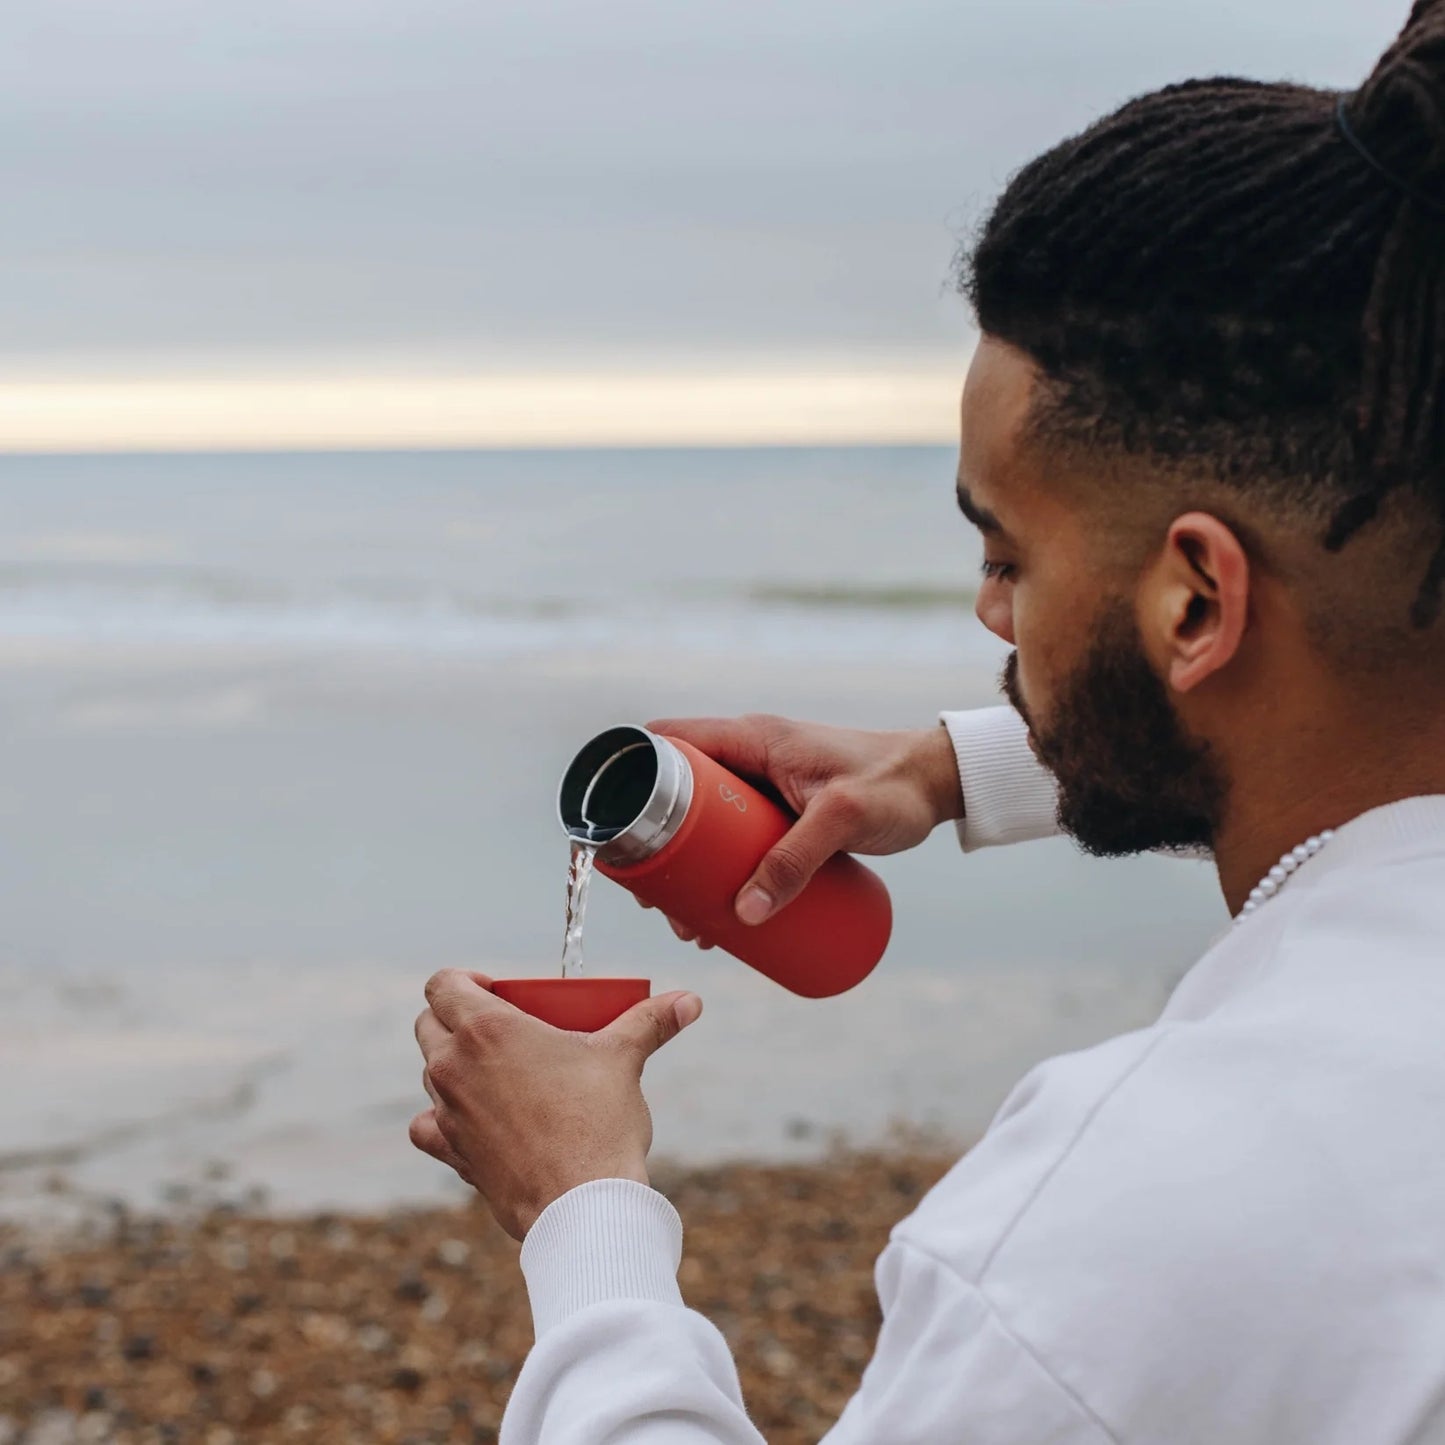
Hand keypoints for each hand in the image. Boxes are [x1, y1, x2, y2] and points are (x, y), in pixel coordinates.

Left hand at [409, 969, 702, 1239]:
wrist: (581, 1205)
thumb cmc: (598, 1123)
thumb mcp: (624, 1059)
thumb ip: (652, 1021)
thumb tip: (689, 1001)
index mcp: (487, 1029)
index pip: (443, 984)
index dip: (465, 980)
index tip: (498, 991)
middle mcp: (454, 1066)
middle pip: (429, 1023)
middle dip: (457, 1017)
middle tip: (503, 1027)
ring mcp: (448, 1111)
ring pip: (431, 1072)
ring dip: (455, 1064)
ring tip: (500, 1071)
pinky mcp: (452, 1153)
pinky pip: (427, 1126)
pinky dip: (442, 1117)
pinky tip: (473, 1117)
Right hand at [645, 714, 962, 932]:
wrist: (940, 782)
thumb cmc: (895, 784)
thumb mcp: (842, 820)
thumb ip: (796, 862)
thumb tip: (747, 914)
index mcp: (753, 738)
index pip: (673, 741)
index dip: (635, 776)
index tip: (621, 827)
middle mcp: (752, 756)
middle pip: (681, 797)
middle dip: (663, 849)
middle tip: (655, 900)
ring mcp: (768, 785)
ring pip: (709, 827)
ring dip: (692, 872)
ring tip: (689, 922)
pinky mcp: (786, 812)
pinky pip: (739, 841)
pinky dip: (724, 874)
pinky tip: (725, 916)